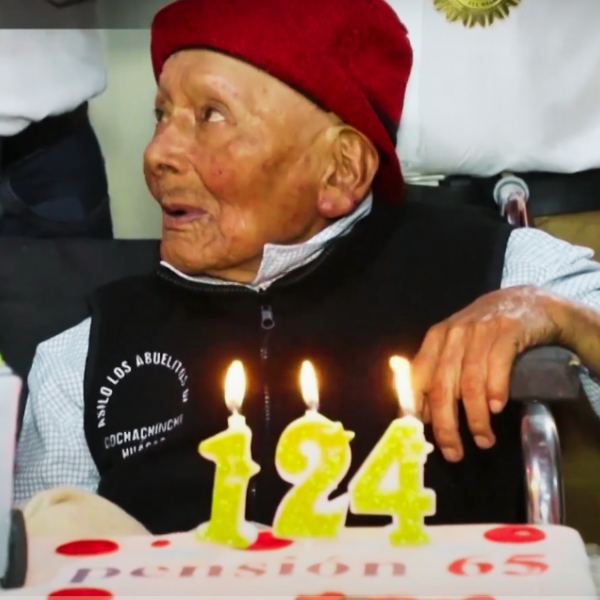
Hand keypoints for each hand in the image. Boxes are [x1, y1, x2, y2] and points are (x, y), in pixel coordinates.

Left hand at [411, 286, 565, 461]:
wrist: (529, 303)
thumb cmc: (488, 332)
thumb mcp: (458, 347)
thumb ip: (441, 374)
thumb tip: (424, 415)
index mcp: (435, 339)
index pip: (416, 378)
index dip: (414, 409)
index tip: (417, 436)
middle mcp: (454, 334)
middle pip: (441, 386)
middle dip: (446, 425)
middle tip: (454, 452)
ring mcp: (480, 330)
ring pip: (469, 382)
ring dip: (475, 417)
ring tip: (484, 440)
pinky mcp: (506, 330)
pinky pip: (496, 366)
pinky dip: (495, 391)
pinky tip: (497, 409)